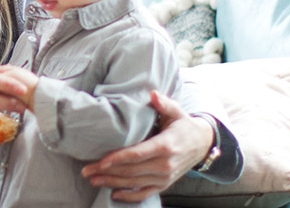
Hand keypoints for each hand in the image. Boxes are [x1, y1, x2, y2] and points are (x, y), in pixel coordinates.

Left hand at [81, 90, 212, 201]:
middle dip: (107, 172)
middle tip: (87, 171)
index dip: (118, 159)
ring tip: (94, 180)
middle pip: (131, 170)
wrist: (202, 144)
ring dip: (112, 183)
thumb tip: (153, 94)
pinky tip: (114, 194)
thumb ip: (164, 104)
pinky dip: (129, 196)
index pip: (137, 154)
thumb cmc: (183, 126)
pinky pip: (145, 193)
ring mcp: (164, 177)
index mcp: (165, 146)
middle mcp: (165, 164)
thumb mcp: (176, 112)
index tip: (100, 162)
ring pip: (134, 183)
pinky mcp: (164, 184)